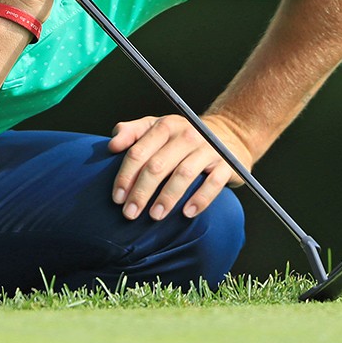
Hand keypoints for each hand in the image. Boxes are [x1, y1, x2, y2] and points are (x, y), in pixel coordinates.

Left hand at [107, 114, 253, 220]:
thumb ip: (131, 132)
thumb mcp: (157, 127)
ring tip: (155, 216)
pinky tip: (187, 213)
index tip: (117, 198)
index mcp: (165, 126)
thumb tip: (112, 145)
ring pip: (183, 174)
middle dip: (141, 192)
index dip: (125, 176)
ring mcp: (208, 149)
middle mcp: (187, 135)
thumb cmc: (182, 136)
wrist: (229, 132)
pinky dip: (200, 198)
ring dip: (167, 197)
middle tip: (130, 213)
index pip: (139, 152)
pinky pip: (213, 183)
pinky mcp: (227, 164)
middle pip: (158, 165)